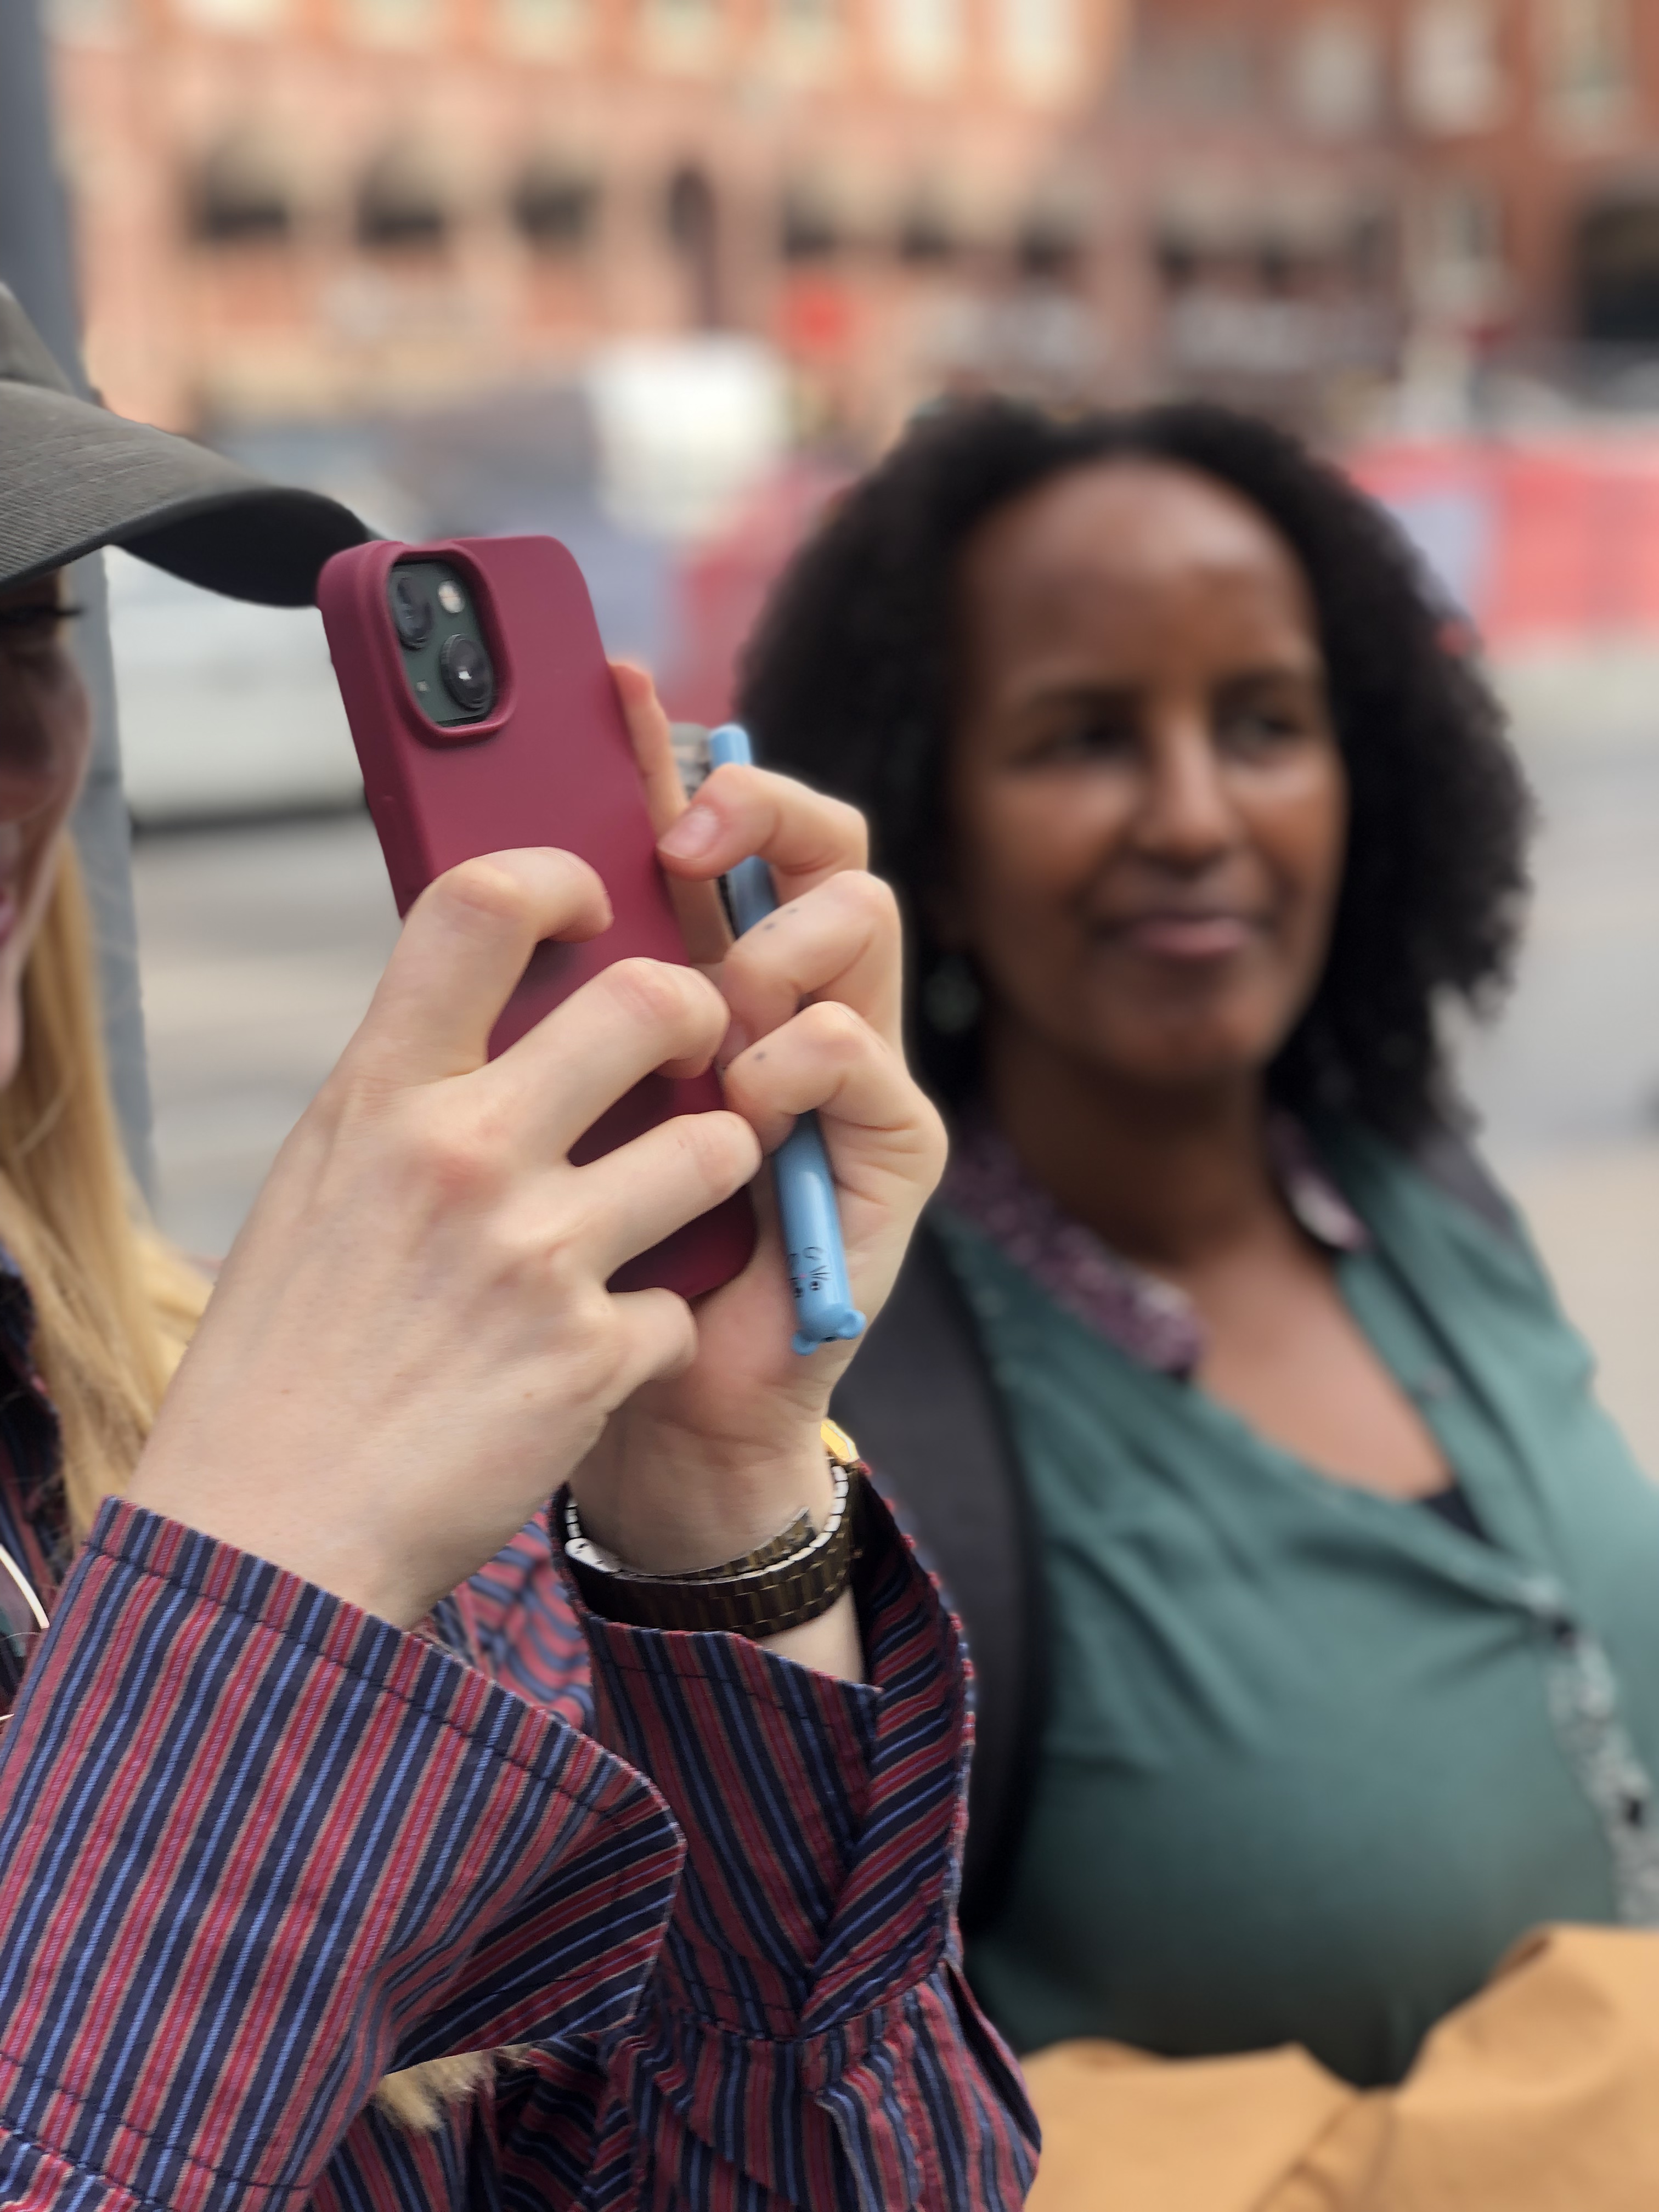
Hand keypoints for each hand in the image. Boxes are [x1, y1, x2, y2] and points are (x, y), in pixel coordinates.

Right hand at [130, 848, 761, 1627]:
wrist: (271, 1531)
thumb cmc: (287, 1352)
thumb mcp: (320, 1184)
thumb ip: (409, 1094)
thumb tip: (497, 1010)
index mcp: (379, 1099)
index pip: (478, 905)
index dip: (559, 877)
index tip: (595, 906)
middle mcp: (462, 1155)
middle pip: (651, 1003)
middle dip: (699, 1015)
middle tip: (695, 1049)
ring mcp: (538, 1256)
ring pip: (717, 1147)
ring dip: (716, 1171)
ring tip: (671, 1204)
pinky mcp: (594, 1357)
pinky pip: (685, 1306)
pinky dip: (657, 1331)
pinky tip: (598, 1360)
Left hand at [572, 669, 945, 1672]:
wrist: (646, 1412)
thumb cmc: (582, 1255)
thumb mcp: (542, 1096)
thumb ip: (545, 993)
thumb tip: (479, 859)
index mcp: (706, 973)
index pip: (716, 829)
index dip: (678, 748)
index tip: (617, 692)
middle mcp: (789, 1000)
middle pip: (821, 834)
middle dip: (756, 806)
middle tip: (679, 840)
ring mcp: (849, 1068)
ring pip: (858, 914)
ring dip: (776, 936)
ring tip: (715, 1006)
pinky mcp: (890, 1146)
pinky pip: (862, 1045)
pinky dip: (798, 1053)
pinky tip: (741, 1102)